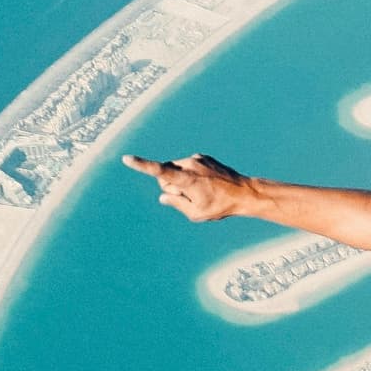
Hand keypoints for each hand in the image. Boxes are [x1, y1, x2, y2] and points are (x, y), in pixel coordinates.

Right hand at [122, 151, 258, 221]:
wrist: (244, 193)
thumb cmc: (220, 207)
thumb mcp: (196, 213)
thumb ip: (176, 204)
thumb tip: (163, 197)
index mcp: (187, 180)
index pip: (159, 171)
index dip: (141, 166)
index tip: (127, 158)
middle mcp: (190, 165)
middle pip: (165, 174)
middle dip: (169, 185)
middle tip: (189, 197)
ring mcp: (197, 159)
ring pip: (176, 169)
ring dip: (180, 180)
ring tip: (201, 190)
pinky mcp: (203, 157)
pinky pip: (187, 166)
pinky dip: (190, 174)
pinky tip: (205, 183)